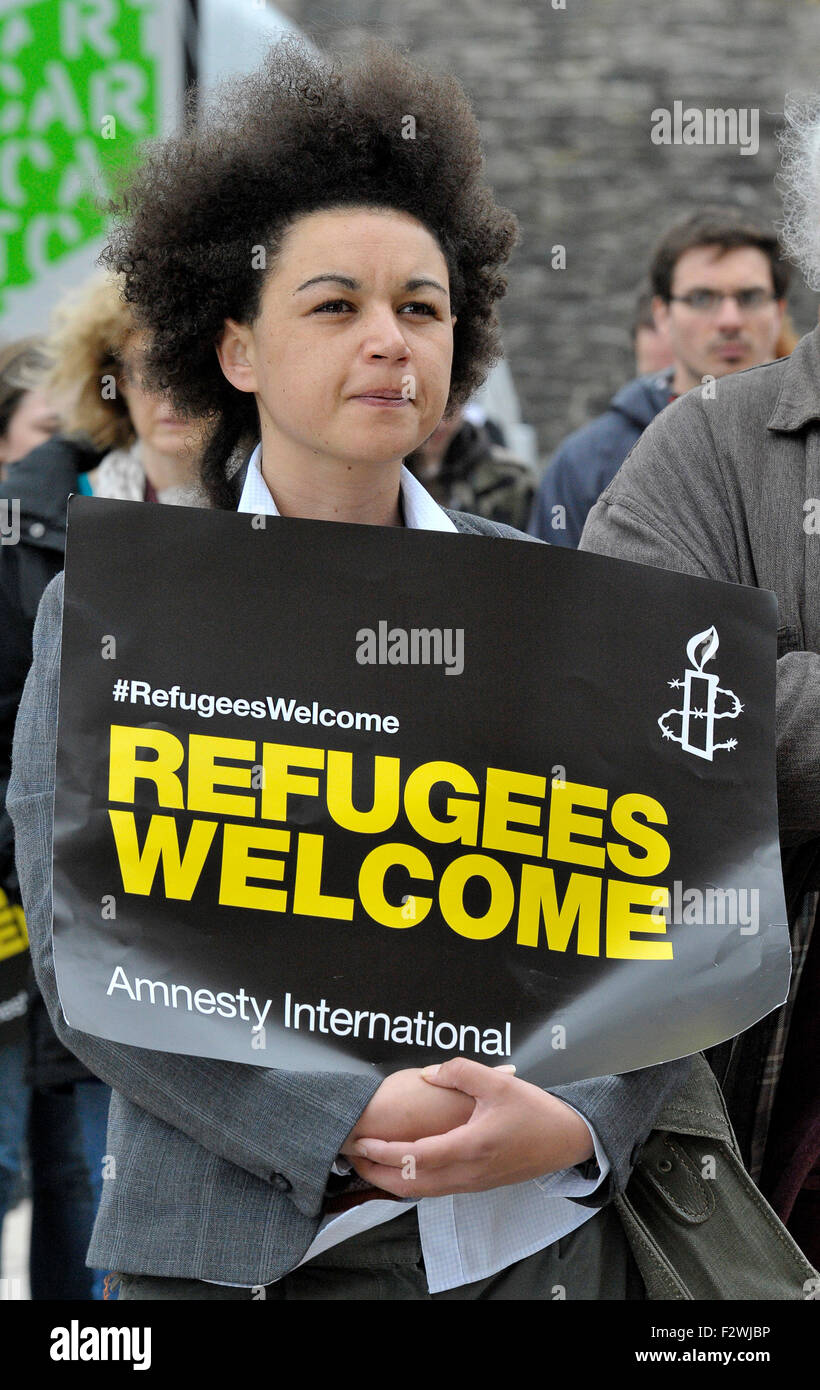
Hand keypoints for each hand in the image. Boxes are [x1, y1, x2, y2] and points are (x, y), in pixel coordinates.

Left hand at [345, 1056, 594, 1196]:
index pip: (415, 1157)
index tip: (362, 1140)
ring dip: (391, 1180)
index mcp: (470, 1148)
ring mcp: (471, 1184)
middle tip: (352, 1156)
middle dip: (377, 1172)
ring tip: (368, 1162)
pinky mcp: (476, 1185)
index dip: (385, 1151)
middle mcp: (467, 1173)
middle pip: (411, 1184)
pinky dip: (411, 1182)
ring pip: (421, 1190)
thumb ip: (460, 1072)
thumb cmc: (534, 1111)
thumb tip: (429, 1074)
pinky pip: (435, 1189)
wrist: (566, 1141)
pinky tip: (402, 1167)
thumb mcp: (498, 1082)